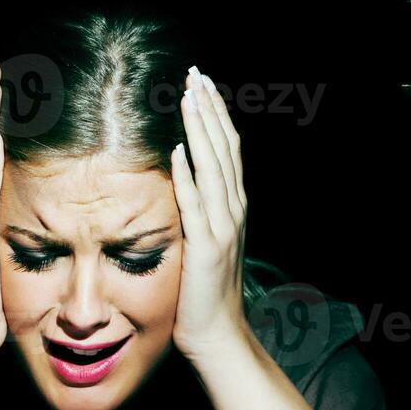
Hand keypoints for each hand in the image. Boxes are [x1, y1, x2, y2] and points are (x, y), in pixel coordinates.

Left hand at [170, 66, 254, 367]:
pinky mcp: (206, 247)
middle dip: (209, 109)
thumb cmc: (204, 292)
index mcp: (234, 206)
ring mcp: (222, 228)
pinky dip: (187, 176)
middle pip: (224, 148)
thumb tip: (184, 173)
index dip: (216, 115)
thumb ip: (202, 208)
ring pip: (213, 168)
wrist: (217, 335)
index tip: (202, 84)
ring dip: (200, 130)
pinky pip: (195, 205)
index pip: (227, 150)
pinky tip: (176, 151)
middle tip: (195, 74)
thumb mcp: (206, 241)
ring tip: (188, 97)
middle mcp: (234, 210)